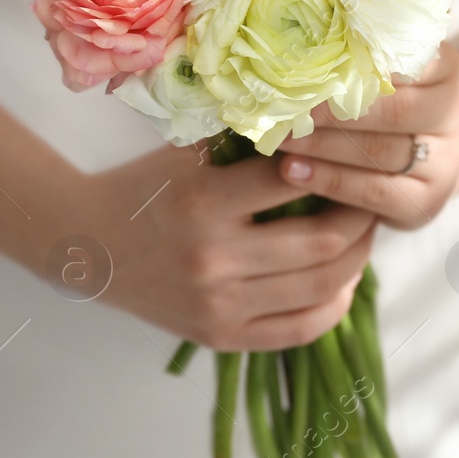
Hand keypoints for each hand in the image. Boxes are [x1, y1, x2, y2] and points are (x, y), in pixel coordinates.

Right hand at [72, 143, 377, 351]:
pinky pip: (300, 330)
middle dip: (361, 217)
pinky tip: (343, 282)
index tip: (353, 157)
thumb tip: (319, 122)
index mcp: (203, 201)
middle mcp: (213, 258)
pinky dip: (334, 306)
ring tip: (362, 235)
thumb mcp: (185, 152)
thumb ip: (244, 139)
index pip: (295, 180)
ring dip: (357, 259)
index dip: (336, 166)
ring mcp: (218, 304)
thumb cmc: (143, 188)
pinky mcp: (220, 336)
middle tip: (371, 197)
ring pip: (322, 286)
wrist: (87, 244)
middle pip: (324, 241)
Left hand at [275, 43, 458, 229]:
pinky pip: (375, 191)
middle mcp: (456, 114)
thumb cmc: (390, 103)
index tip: (314, 62)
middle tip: (289, 107)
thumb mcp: (387, 72)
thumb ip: (360, 54)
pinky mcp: (427, 202)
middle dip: (336, 110)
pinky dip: (330, 181)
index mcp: (446, 70)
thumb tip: (303, 30)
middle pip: (395, 110)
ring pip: (381, 152)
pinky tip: (294, 171)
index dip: (361, 62)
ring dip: (324, 145)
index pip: (408, 59)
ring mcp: (446, 162)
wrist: (429, 159)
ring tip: (283, 139)